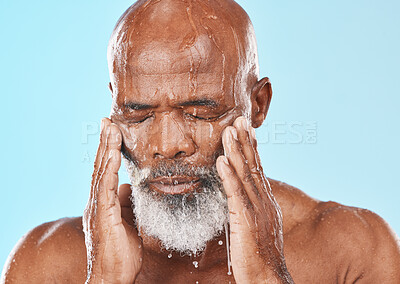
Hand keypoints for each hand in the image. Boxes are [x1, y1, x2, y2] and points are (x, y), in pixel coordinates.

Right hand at [83, 118, 142, 283]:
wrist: (112, 276)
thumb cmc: (120, 252)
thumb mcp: (127, 221)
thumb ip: (126, 203)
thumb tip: (128, 186)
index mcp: (103, 202)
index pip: (105, 170)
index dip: (108, 150)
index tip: (112, 131)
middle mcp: (97, 202)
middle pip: (100, 166)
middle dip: (104, 142)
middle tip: (107, 120)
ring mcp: (97, 208)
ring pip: (100, 172)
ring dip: (106, 149)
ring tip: (110, 128)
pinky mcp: (102, 215)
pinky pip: (105, 188)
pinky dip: (108, 169)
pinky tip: (112, 154)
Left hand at [216, 117, 292, 283]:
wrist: (269, 278)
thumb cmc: (261, 255)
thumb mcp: (258, 225)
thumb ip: (250, 208)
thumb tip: (241, 197)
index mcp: (266, 201)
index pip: (258, 169)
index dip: (252, 148)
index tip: (246, 130)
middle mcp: (264, 201)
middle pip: (253, 165)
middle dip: (245, 141)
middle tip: (239, 119)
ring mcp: (257, 209)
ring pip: (245, 174)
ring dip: (236, 151)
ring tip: (229, 130)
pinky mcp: (247, 220)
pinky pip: (236, 194)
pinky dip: (229, 176)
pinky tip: (222, 161)